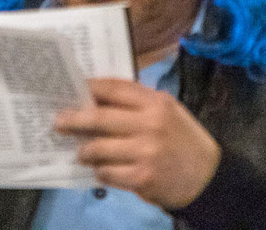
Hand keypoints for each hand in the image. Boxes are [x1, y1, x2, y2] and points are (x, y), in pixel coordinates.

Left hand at [55, 78, 220, 210]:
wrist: (207, 177)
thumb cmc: (183, 140)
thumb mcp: (169, 112)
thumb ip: (139, 104)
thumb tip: (99, 101)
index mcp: (156, 103)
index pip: (115, 88)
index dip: (91, 88)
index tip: (74, 89)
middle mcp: (150, 124)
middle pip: (99, 118)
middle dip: (74, 120)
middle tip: (58, 122)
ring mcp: (145, 152)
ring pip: (99, 148)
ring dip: (85, 151)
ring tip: (81, 152)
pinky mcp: (141, 177)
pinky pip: (107, 173)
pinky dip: (100, 172)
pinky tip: (101, 170)